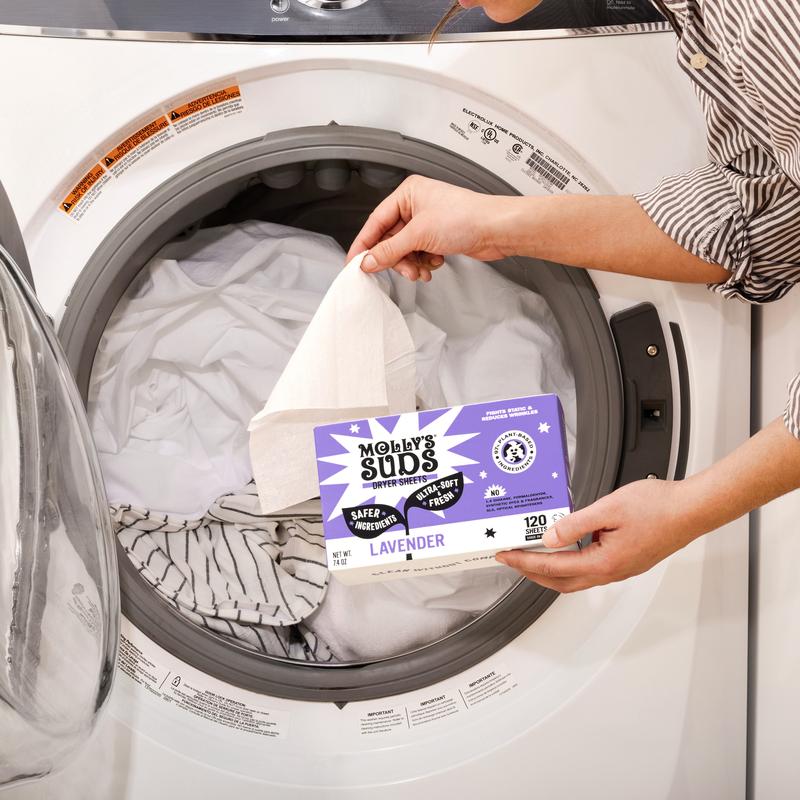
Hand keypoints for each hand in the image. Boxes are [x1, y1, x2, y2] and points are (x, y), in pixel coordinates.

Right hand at [347, 175, 514, 280]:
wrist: (496, 229)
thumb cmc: (466, 217)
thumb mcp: (419, 235)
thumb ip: (389, 250)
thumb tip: (368, 261)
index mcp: (407, 194)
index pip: (376, 222)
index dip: (364, 244)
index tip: (355, 263)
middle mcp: (416, 206)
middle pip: (390, 239)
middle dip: (396, 259)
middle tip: (403, 270)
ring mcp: (427, 222)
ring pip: (405, 250)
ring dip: (411, 264)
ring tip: (422, 270)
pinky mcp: (438, 236)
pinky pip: (419, 254)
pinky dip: (423, 263)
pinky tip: (434, 264)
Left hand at [495, 479, 702, 592]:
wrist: (692, 509)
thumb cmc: (659, 507)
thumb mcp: (608, 509)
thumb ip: (575, 525)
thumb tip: (549, 538)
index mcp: (604, 562)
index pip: (553, 567)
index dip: (525, 562)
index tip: (506, 556)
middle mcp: (611, 571)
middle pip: (562, 582)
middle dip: (533, 573)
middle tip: (513, 560)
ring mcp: (621, 568)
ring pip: (577, 577)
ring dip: (552, 570)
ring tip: (534, 554)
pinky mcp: (627, 561)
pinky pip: (591, 567)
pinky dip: (571, 562)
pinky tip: (566, 546)